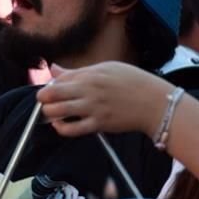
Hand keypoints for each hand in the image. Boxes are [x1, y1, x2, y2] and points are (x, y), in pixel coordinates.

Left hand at [36, 62, 171, 137]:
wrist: (154, 102)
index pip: (58, 78)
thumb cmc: (133, 83)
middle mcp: (88, 90)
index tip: (53, 89)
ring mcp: (92, 108)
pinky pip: (71, 129)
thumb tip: (55, 68)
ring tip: (52, 114)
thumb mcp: (106, 68)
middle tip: (46, 102)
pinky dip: (61, 128)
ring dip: (49, 113)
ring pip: (56, 111)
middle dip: (43, 99)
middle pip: (50, 94)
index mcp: (90, 74)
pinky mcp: (98, 124)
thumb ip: (79, 71)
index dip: (51, 85)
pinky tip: (61, 125)